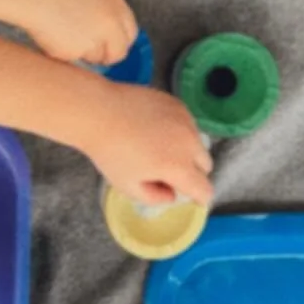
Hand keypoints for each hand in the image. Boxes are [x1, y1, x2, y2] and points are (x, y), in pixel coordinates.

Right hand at [12, 0, 137, 65]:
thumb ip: (104, 8)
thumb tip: (109, 27)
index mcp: (115, 3)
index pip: (130, 32)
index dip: (119, 40)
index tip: (111, 43)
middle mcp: (109, 23)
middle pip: (118, 52)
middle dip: (107, 54)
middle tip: (90, 49)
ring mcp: (93, 40)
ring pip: (94, 58)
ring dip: (84, 53)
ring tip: (62, 32)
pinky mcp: (74, 53)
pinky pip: (73, 60)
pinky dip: (64, 53)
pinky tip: (52, 35)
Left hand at [80, 84, 214, 207]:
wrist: (98, 112)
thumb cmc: (110, 153)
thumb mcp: (128, 187)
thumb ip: (155, 198)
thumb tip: (172, 194)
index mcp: (178, 167)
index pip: (204, 189)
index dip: (199, 198)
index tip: (193, 198)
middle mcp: (188, 142)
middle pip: (206, 165)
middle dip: (193, 173)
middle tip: (170, 172)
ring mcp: (185, 120)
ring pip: (198, 142)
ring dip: (188, 151)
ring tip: (160, 149)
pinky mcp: (177, 104)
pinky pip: (188, 124)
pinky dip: (180, 131)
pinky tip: (157, 130)